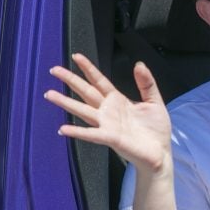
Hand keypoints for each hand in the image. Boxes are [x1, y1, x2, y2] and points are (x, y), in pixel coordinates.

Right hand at [44, 53, 171, 173]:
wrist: (160, 152)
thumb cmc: (156, 129)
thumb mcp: (154, 101)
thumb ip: (146, 83)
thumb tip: (139, 64)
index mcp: (118, 100)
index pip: (99, 81)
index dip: (88, 69)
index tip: (76, 57)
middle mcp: (109, 111)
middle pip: (86, 92)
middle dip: (70, 80)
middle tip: (54, 70)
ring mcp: (107, 124)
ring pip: (83, 110)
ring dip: (66, 103)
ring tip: (49, 94)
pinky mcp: (111, 138)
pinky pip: (91, 134)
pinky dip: (77, 131)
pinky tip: (63, 128)